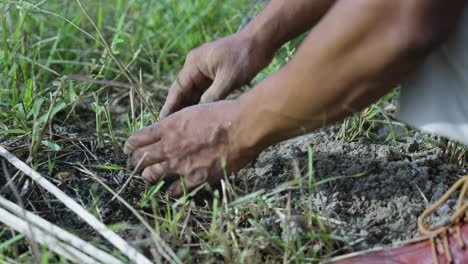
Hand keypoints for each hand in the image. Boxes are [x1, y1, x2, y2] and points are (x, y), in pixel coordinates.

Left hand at [124, 101, 259, 196]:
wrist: (242, 127)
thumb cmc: (223, 114)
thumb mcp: (195, 110)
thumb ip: (180, 122)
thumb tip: (172, 127)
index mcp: (168, 126)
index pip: (139, 138)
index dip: (130, 144)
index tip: (128, 148)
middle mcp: (169, 145)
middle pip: (141, 158)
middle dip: (135, 161)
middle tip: (134, 163)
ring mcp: (180, 164)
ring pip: (152, 175)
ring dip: (148, 176)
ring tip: (148, 177)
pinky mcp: (194, 178)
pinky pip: (174, 190)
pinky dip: (170, 191)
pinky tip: (169, 191)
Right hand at [159, 33, 273, 117]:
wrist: (261, 41)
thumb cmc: (244, 56)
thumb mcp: (228, 78)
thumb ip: (213, 95)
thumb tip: (200, 113)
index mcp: (194, 63)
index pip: (178, 89)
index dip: (170, 106)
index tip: (162, 122)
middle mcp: (196, 66)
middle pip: (184, 92)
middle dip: (179, 110)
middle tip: (173, 130)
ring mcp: (207, 70)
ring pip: (195, 93)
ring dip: (191, 108)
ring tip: (185, 128)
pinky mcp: (217, 74)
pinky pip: (206, 91)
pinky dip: (203, 103)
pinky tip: (202, 118)